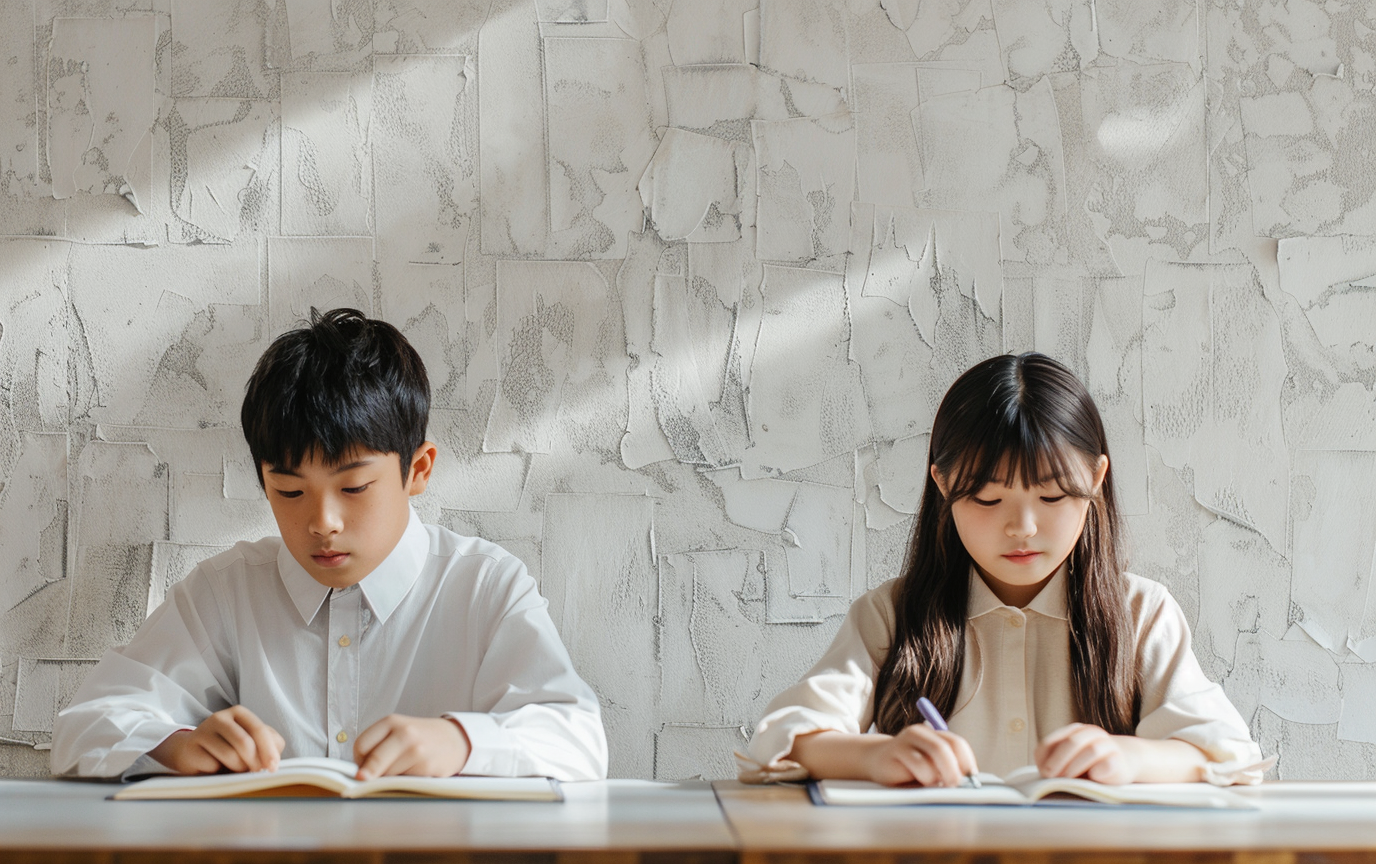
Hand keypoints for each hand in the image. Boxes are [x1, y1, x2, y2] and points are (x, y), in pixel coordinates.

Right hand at [148, 706, 284, 774]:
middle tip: (256, 773)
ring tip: (235, 769)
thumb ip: (266, 745)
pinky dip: (218, 772)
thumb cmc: (226, 747)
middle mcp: (220, 718)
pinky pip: (212, 766)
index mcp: (239, 713)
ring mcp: (203, 731)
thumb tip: (274, 761)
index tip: (273, 768)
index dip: (268, 750)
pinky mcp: (190, 748)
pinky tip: (214, 769)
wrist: (189, 751)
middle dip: (254, 762)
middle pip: (244, 743)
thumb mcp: (249, 741)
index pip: (259, 730)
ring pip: (230, 756)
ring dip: (238, 769)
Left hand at [353, 714, 470, 780]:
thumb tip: (359, 774)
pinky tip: (411, 774)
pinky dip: (402, 783)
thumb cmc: (422, 738)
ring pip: (386, 776)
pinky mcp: (426, 767)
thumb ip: (378, 747)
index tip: (363, 767)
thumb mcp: (398, 732)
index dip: (359, 761)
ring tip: (401, 771)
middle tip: (369, 780)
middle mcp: (404, 733)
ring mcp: (416, 750)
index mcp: (391, 722)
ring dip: (387, 780)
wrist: (456, 740)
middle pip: (371, 763)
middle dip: (368, 775)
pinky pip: (402, 782)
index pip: (360, 746)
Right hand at [862, 724, 978, 786]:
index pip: (958, 744)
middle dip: (956, 768)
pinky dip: (926, 776)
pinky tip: (921, 781)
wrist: (874, 761)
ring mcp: (908, 739)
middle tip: (955, 785)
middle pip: (948, 746)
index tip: (970, 779)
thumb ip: (945, 769)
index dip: (967, 762)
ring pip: (938, 751)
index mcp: (934, 735)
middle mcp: (922, 733)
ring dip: (941, 773)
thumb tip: (967, 782)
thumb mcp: (929, 768)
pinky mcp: (896, 749)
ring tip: (935, 784)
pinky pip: (919, 763)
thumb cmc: (906, 769)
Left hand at [1035, 723, 1137, 784]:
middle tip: (1053, 778)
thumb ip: (1058, 762)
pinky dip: (1098, 772)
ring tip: (1070, 780)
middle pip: (1072, 742)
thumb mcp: (1070, 760)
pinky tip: (1093, 777)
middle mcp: (1091, 733)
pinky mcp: (1119, 760)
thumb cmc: (1089, 765)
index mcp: (1074, 731)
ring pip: (1091, 750)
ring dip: (1076, 767)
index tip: (1044, 773)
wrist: (1124, 763)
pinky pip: (1107, 764)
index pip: (1051, 742)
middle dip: (1059, 761)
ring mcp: (1108, 744)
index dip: (1046, 758)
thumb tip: (1047, 774)